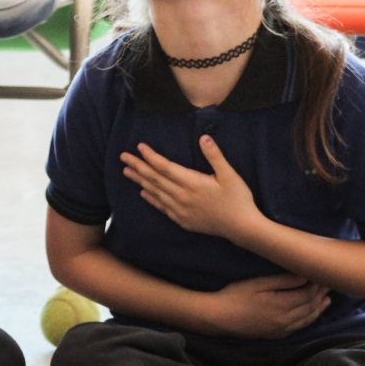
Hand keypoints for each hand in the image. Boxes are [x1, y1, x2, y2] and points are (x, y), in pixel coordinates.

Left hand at [121, 137, 261, 242]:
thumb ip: (215, 156)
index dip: (151, 156)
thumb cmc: (238, 199)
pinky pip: (162, 207)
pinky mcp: (182, 220)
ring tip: (127, 172)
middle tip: (123, 157)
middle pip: (155, 179)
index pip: (165, 167)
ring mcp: (180, 210)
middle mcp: (182, 196)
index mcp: (192, 183)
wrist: (241, 228)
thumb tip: (203, 137)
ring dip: (140, 181)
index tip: (139, 147)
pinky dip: (151, 198)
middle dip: (138, 166)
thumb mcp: (230, 175)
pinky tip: (143, 192)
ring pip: (155, 192)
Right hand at [205, 274, 331, 339]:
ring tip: (327, 299)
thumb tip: (305, 275)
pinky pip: (298, 327)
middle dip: (321, 294)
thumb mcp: (259, 282)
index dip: (318, 284)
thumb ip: (284, 280)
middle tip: (329, 283)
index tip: (323, 273)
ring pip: (307, 319)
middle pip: (311, 307)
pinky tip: (310, 314)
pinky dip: (308, 319)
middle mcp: (286, 320)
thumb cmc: (235, 295)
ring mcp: (281, 330)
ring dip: (318, 308)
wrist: (218, 318)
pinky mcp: (275, 335)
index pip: (309, 294)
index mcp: (283, 305)